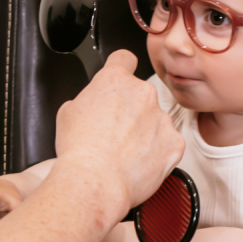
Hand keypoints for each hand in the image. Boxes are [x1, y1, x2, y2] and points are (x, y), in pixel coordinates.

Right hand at [53, 51, 182, 217]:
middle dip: (130, 109)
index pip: (124, 59)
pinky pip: (167, 143)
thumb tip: (94, 104)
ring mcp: (161, 118)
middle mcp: (142, 94)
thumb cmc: (79, 152)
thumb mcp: (67, 113)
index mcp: (114, 81)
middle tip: (112, 132)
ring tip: (123, 153)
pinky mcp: (174, 143)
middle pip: (139, 95)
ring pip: (154, 121)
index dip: (120, 68)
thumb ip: (88, 99)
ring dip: (144, 132)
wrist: (95, 182)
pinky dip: (156, 152)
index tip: (121, 76)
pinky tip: (137, 163)